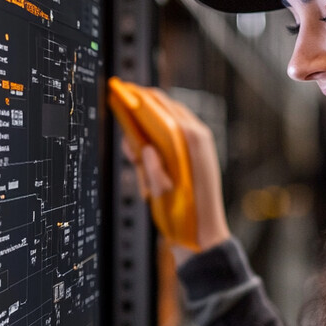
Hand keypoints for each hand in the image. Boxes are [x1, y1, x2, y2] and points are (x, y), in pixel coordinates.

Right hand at [110, 79, 230, 261]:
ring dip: (151, 121)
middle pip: (166, 107)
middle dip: (143, 106)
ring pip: (171, 117)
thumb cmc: (184, 219)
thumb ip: (150, 166)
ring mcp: (202, 144)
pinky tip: (149, 149)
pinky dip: (161, 133)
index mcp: (190, 142)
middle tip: (123, 106)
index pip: (159, 108)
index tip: (122, 88)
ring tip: (136, 140)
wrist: (204, 237)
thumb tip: (141, 145)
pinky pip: (176, 131)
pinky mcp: (200, 152)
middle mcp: (198, 137)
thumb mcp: (159, 192)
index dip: (138, 97)